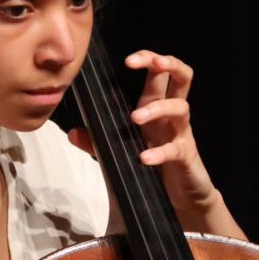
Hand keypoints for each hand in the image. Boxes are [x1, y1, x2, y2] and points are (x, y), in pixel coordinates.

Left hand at [68, 49, 220, 217]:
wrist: (178, 200)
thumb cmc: (151, 170)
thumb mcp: (117, 153)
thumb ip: (97, 143)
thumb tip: (72, 133)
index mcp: (155, 108)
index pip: (158, 74)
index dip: (148, 59)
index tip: (128, 60)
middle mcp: (171, 116)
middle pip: (183, 77)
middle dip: (169, 63)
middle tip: (155, 63)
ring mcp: (182, 135)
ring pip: (180, 108)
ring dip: (157, 108)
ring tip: (134, 118)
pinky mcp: (186, 157)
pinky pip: (176, 149)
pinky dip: (159, 152)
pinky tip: (144, 158)